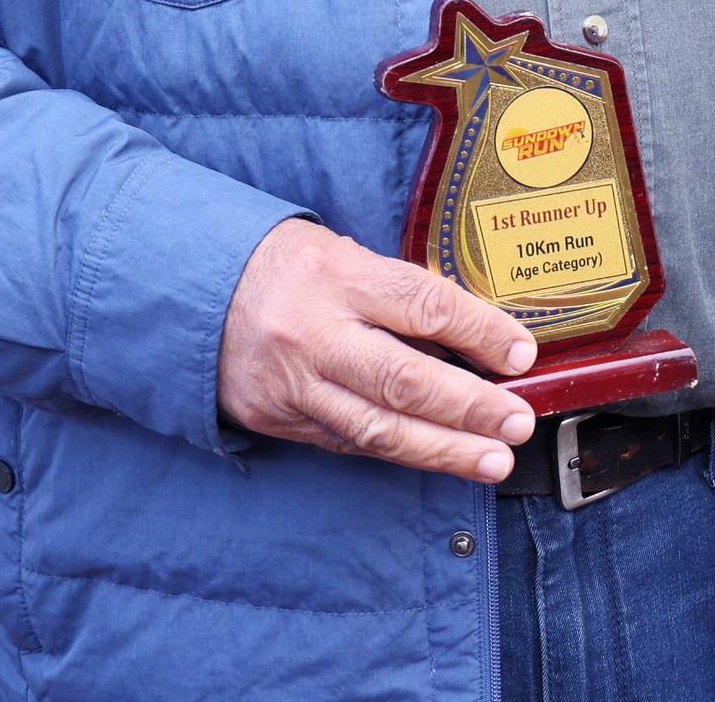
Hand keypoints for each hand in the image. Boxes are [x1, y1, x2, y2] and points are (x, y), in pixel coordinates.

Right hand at [217, 218, 538, 481]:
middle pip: (403, 380)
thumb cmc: (287, 267)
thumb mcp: (344, 254)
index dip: (480, 332)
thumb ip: (401, 293)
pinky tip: (439, 459)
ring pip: (379, 429)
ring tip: (493, 461)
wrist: (193, 294)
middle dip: (470, 408)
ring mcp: (294, 384)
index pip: (423, 306)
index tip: (521, 354)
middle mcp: (314, 334)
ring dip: (444, 450)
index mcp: (338, 276)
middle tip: (518, 423)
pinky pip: (350, 443)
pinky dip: (399, 453)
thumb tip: (478, 335)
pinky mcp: (280, 420)